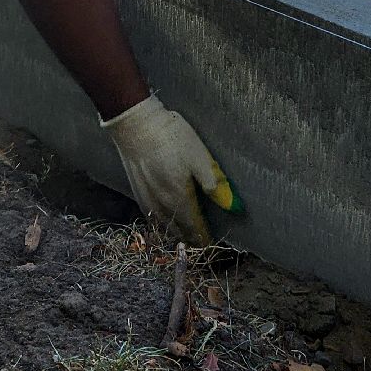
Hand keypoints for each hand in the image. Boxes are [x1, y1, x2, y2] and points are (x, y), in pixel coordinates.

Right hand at [102, 93, 241, 244]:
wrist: (136, 125)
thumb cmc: (172, 138)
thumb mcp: (200, 158)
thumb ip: (216, 185)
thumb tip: (235, 207)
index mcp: (180, 199)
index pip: (195, 229)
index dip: (205, 239)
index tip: (213, 244)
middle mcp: (162, 206)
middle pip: (179, 232)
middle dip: (191, 239)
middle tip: (202, 241)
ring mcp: (147, 200)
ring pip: (164, 227)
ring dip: (176, 234)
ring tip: (186, 235)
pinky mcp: (136, 191)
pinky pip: (151, 218)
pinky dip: (162, 224)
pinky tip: (164, 219)